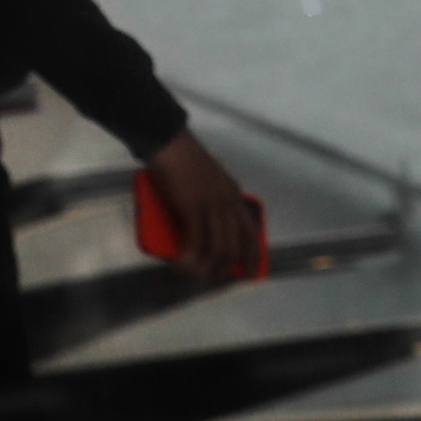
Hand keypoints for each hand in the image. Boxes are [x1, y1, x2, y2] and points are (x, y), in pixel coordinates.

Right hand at [145, 131, 264, 283]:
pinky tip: (183, 264)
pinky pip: (197, 241)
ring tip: (194, 275)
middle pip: (236, 245)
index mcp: (233, 194)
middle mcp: (228, 202)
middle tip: (214, 279)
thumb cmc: (182, 158)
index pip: (250, 232)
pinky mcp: (193, 207)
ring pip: (218, 247)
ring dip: (206, 267)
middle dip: (227, 267)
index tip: (249, 272)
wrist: (168, 142)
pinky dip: (190, 257)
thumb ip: (211, 200)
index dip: (252, 255)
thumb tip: (201, 227)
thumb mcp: (208, 180)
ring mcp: (212, 205)